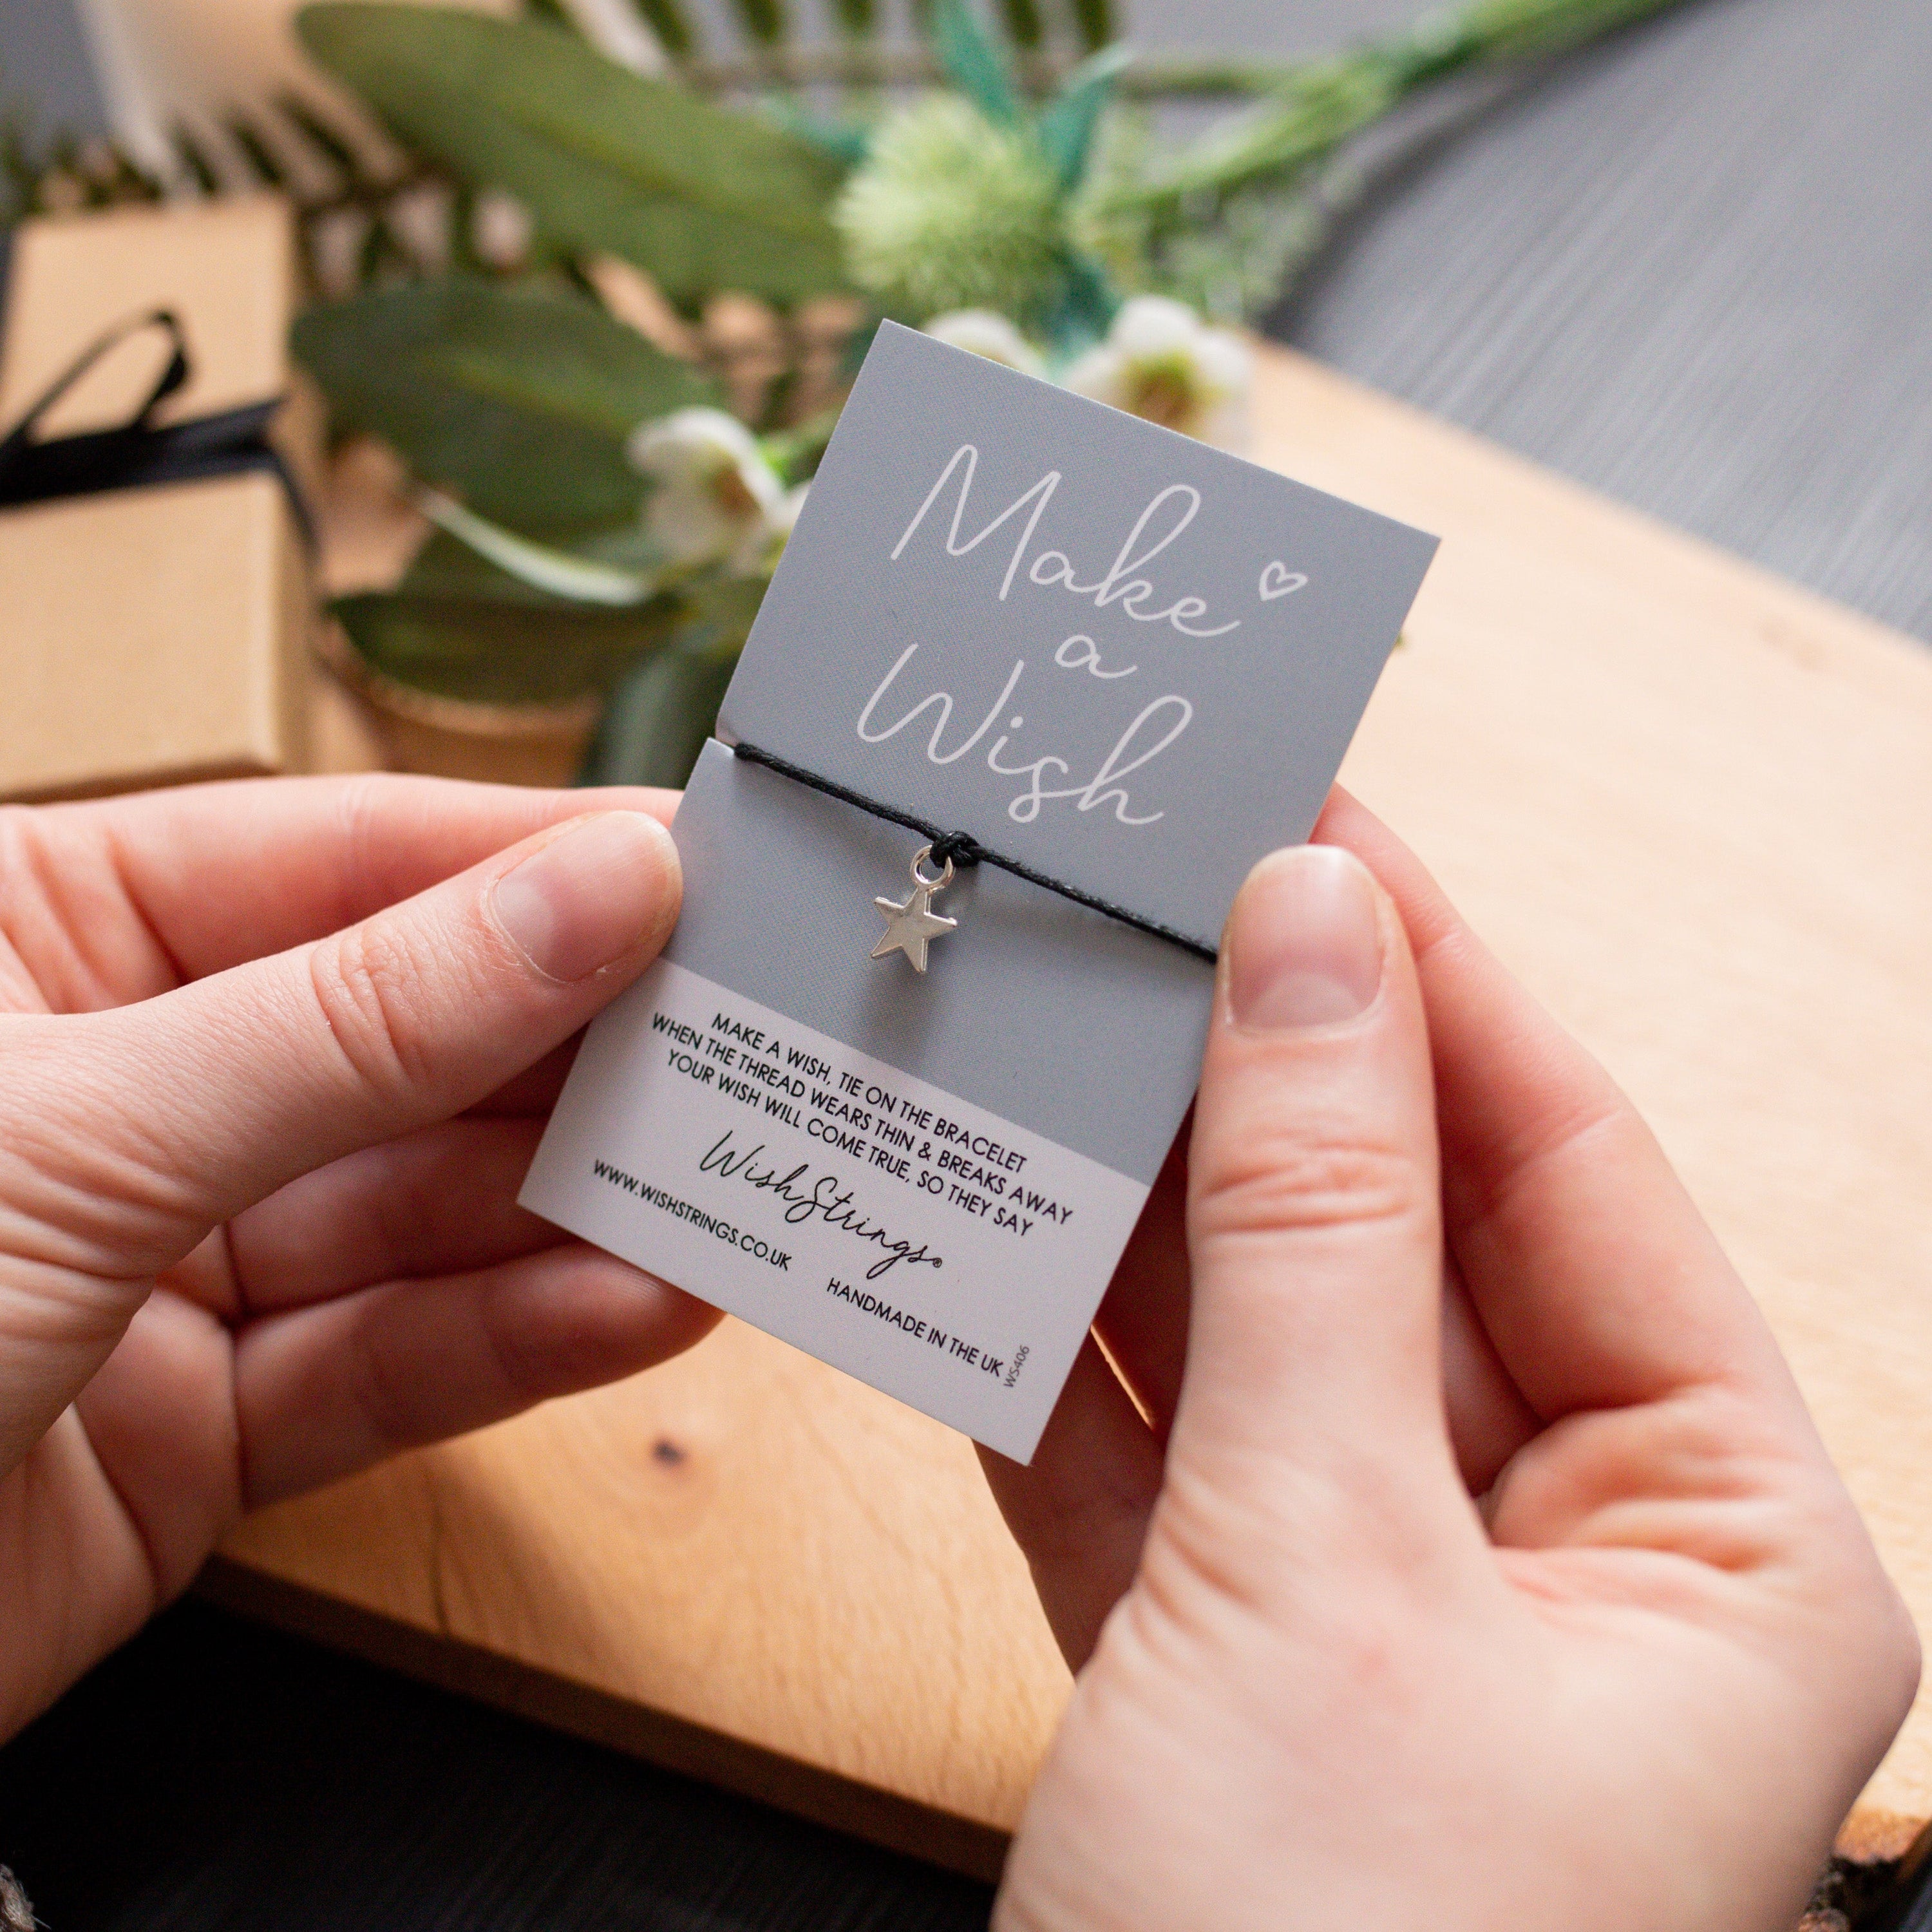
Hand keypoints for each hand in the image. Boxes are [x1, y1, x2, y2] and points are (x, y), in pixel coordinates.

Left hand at [0, 775, 717, 1739]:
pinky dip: (518, 1336)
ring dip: (574, 1205)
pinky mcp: (202, 1423)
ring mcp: (164, 1257)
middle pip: (404, 1039)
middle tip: (748, 1035)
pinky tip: (639, 1302)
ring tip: (726, 1179)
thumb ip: (364, 1020)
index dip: (524, 860)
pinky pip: (389, 1358)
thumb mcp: (86, 1130)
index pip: (334, 862)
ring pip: (417, 1208)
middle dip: (574, 1047)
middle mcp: (117, 1083)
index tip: (695, 864)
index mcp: (37, 937)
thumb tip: (593, 888)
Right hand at [985, 790, 1917, 1931]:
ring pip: (1251, 1334)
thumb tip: (1312, 934)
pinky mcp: (1218, 1660)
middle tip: (1134, 908)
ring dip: (1138, 1198)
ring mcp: (1374, 1603)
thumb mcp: (1331, 1556)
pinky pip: (1143, 1450)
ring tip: (1037, 1031)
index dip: (1429, 980)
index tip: (1308, 828)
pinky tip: (978, 1228)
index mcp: (1711, 1528)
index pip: (1559, 1165)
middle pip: (1393, 1236)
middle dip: (1257, 1079)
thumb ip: (1309, 1227)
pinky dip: (1055, 1345)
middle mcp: (1562, 1552)